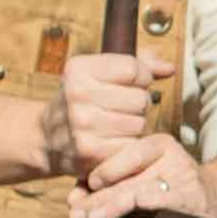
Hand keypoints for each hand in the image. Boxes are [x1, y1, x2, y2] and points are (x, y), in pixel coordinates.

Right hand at [40, 53, 175, 180]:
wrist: (46, 138)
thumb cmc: (82, 102)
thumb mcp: (98, 74)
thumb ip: (138, 65)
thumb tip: (170, 68)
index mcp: (79, 69)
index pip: (134, 69)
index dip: (142, 78)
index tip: (131, 85)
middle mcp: (77, 94)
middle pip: (141, 98)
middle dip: (138, 105)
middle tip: (120, 110)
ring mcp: (82, 124)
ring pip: (139, 123)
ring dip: (134, 127)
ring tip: (114, 126)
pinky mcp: (90, 151)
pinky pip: (132, 146)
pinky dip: (127, 146)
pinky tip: (111, 142)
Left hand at [74, 132, 216, 217]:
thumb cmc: (169, 189)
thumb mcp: (142, 179)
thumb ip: (110, 185)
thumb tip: (74, 200)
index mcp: (156, 144)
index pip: (120, 155)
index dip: (97, 173)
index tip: (78, 194)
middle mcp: (170, 154)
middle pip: (126, 175)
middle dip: (97, 198)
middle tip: (76, 214)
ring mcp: (182, 175)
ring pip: (138, 190)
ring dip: (111, 206)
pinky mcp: (191, 196)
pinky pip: (162, 200)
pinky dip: (144, 206)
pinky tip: (130, 212)